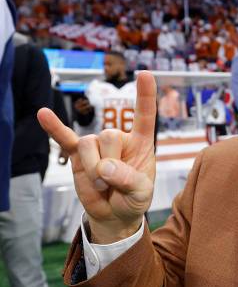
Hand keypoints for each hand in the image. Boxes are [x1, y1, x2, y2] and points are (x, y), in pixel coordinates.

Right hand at [38, 72, 157, 243]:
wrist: (113, 214)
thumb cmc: (133, 198)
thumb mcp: (141, 193)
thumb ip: (129, 180)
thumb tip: (105, 167)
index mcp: (141, 142)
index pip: (144, 115)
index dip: (145, 95)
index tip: (145, 73)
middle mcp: (118, 138)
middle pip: (109, 135)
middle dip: (110, 164)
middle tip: (115, 184)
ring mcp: (96, 145)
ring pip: (88, 144)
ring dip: (93, 170)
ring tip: (102, 185)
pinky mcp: (77, 155)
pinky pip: (64, 139)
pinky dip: (54, 128)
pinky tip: (43, 114)